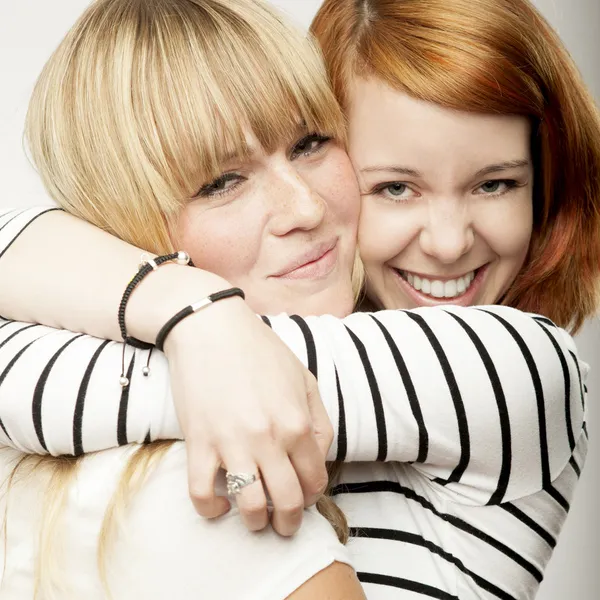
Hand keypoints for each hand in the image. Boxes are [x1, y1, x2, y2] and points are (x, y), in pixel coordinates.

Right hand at [163, 298, 332, 535]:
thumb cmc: (260, 351)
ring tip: (255, 517)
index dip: (313, 496)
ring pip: (250, 507)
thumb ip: (319, 421)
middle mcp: (269, 439)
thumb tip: (319, 457)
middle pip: (288, 502)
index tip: (304, 497)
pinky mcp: (199, 443)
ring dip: (255, 522)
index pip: (315, 480)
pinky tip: (220, 504)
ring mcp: (232, 443)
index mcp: (298, 422)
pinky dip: (212, 510)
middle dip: (290, 522)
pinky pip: (202, 495)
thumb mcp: (304, 379)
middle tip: (284, 524)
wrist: (211, 329)